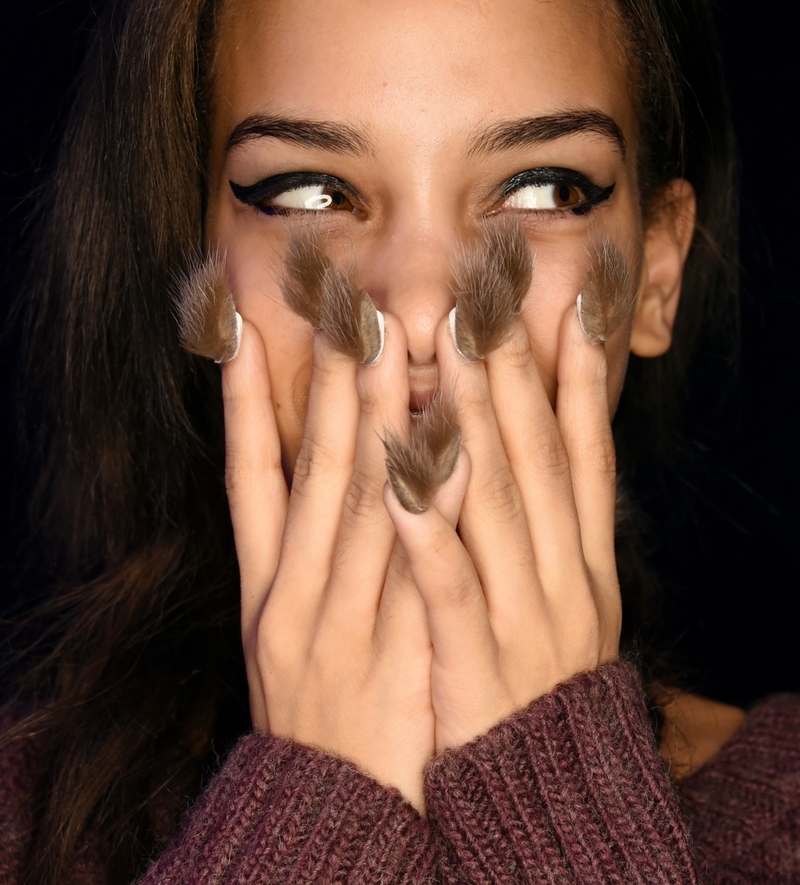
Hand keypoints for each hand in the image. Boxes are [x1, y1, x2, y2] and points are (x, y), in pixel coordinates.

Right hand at [222, 316, 456, 810]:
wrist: (333, 808)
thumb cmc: (318, 714)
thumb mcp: (285, 635)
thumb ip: (302, 558)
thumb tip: (335, 474)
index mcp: (262, 589)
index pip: (245, 480)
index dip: (237, 405)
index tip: (243, 332)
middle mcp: (292, 596)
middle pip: (308, 473)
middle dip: (325, 387)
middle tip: (344, 309)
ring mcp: (340, 622)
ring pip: (355, 504)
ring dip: (372, 420)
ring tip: (390, 347)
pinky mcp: (393, 651)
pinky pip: (412, 563)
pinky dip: (427, 500)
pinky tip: (448, 444)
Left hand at [385, 304, 621, 751]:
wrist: (548, 789)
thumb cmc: (543, 682)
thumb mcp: (568, 603)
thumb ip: (555, 532)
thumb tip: (535, 451)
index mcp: (584, 563)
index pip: (587, 458)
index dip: (582, 386)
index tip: (572, 316)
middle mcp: (563, 577)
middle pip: (537, 461)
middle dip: (512, 379)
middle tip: (485, 304)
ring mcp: (523, 616)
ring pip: (495, 503)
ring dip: (469, 425)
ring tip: (445, 356)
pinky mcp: (476, 659)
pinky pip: (450, 585)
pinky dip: (428, 527)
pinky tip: (400, 476)